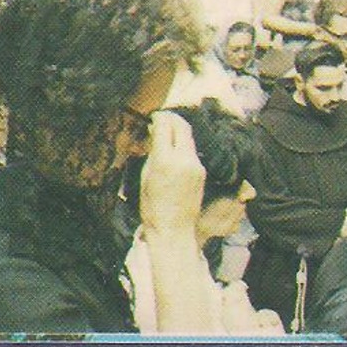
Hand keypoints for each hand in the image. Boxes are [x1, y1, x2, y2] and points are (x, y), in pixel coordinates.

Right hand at [139, 111, 205, 233]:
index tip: (154, 117)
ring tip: (167, 134)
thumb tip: (154, 133)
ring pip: (188, 137)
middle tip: (162, 119)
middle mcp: (183, 159)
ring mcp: (196, 164)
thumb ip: (152, 152)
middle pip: (181, 126)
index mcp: (165, 160)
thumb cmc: (152, 207)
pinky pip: (192, 151)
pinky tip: (175, 150)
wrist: (173, 229)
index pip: (164, 126)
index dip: (159, 118)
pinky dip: (183, 145)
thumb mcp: (145, 177)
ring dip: (178, 131)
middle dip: (172, 119)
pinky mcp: (201, 171)